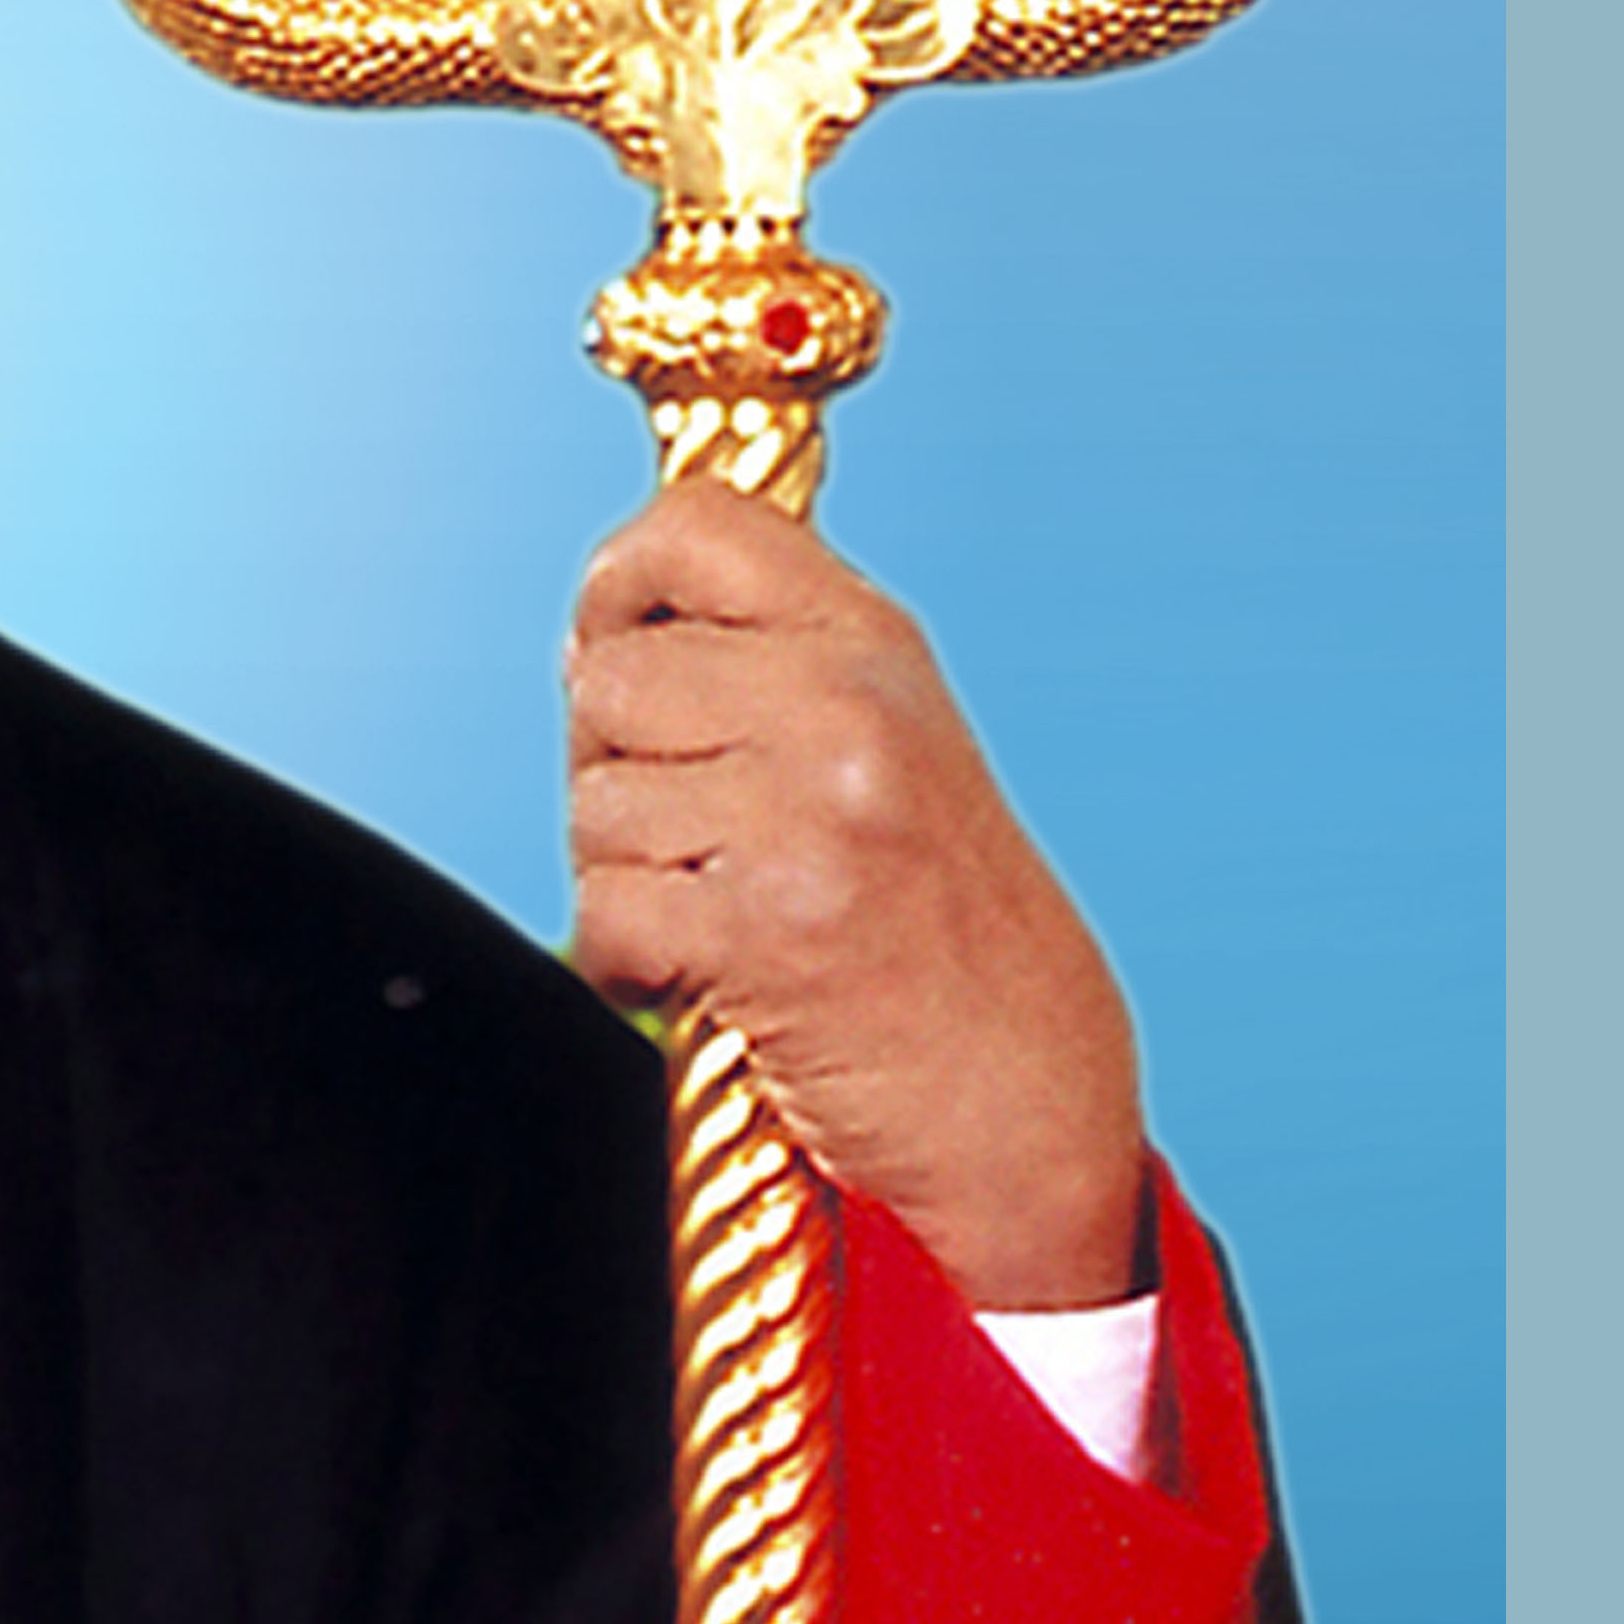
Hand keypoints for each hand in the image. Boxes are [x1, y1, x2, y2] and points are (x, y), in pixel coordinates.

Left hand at [563, 482, 1145, 1311]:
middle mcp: (849, 706)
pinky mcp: (770, 926)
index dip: (618, 585)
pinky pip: (604, 908)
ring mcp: (814, 812)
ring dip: (622, 876)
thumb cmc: (939, 940)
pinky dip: (625, 963)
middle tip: (686, 838)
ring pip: (595, 800)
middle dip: (610, 765)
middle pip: (608, 675)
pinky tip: (701, 980)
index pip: (695, 522)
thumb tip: (606, 629)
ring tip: (716, 914)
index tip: (618, 650)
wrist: (1028, 1100)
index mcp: (873, 643)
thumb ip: (770, 671)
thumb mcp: (885, 751)